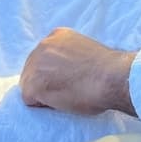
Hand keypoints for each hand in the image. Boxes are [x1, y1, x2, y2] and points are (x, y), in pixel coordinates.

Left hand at [19, 28, 136, 115]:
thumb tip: (65, 69)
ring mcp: (37, 63)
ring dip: (42, 93)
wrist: (111, 76)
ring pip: (28, 84)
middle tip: (64, 92)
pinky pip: (29, 99)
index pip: (43, 56)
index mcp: (57, 35)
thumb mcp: (84, 50)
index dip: (52, 72)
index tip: (65, 80)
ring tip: (64, 98)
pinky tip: (60, 103)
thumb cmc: (106, 69)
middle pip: (32, 69)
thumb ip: (69, 55)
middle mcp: (44, 44)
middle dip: (44, 82)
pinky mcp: (35, 83)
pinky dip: (41, 105)